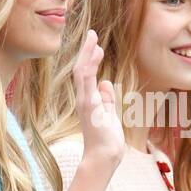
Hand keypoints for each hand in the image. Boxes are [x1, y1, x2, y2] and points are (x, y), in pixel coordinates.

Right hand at [73, 30, 123, 170]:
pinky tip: (95, 52)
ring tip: (94, 39)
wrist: (104, 157)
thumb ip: (107, 99)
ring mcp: (84, 101)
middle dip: (86, 51)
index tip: (97, 46)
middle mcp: (83, 99)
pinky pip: (86, 80)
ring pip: (81, 72)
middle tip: (93, 34)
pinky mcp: (88, 104)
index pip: (86, 75)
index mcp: (88, 101)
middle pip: (81, 69)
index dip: (90, 59)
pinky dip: (89, 64)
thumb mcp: (110, 115)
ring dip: (87, 54)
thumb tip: (106, 82)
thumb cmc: (107, 140)